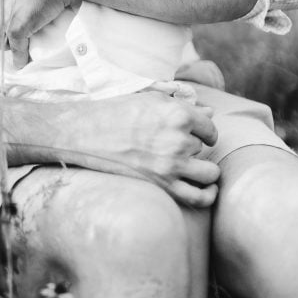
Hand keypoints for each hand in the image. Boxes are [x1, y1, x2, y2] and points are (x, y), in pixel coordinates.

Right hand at [6, 90, 220, 207]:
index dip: (202, 130)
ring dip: (203, 170)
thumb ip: (182, 106)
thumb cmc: (116, 111)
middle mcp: (179, 139)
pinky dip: (207, 196)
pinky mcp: (163, 185)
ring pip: (209, 172)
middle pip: (203, 148)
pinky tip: (206, 190)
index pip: (210, 127)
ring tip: (192, 167)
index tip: (194, 133)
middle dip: (193, 147)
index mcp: (177, 113)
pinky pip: (199, 197)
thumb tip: (211, 112)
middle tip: (173, 146)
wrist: (86, 132)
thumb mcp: (150, 100)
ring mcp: (171, 165)